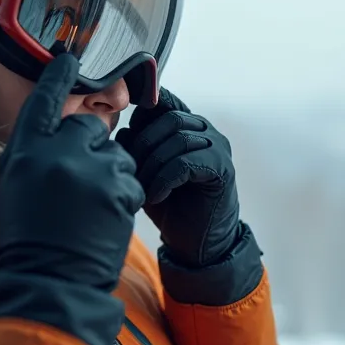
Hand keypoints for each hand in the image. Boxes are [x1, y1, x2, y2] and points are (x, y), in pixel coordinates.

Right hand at [0, 54, 144, 288]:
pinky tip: (106, 219)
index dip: (56, 78)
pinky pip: (131, 178)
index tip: (68, 58)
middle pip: (89, 126)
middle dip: (92, 147)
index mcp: (24, 151)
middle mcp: (55, 153)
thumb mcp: (16, 187)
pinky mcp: (117, 188)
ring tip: (92, 208)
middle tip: (82, 182)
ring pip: (117, 153)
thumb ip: (37, 155)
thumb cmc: (29, 238)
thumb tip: (61, 134)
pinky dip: (125, 196)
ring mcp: (89, 170)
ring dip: (111, 174)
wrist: (48, 281)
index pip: (43, 101)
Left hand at [116, 88, 239, 267]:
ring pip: (178, 138)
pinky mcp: (222, 169)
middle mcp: (207, 132)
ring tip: (142, 188)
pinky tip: (156, 196)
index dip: (142, 114)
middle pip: (170, 118)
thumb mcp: (146, 171)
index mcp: (188, 126)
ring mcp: (218, 148)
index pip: (166, 101)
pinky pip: (186, 163)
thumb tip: (122, 131)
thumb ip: (137, 148)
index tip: (127, 139)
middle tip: (130, 171)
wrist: (196, 243)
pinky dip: (164, 179)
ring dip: (152, 164)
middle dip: (143, 144)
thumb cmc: (170, 206)